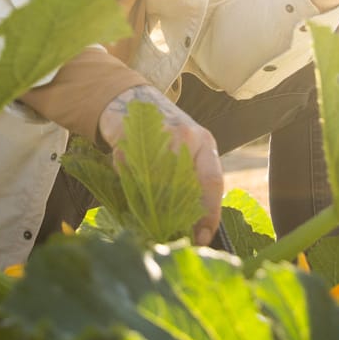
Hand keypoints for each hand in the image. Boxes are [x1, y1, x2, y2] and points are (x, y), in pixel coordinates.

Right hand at [98, 85, 223, 245]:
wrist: (132, 100)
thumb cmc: (163, 134)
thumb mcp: (186, 151)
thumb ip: (191, 181)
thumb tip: (193, 231)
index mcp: (204, 142)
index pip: (212, 182)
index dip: (209, 213)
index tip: (203, 238)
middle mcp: (186, 135)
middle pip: (182, 185)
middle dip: (175, 215)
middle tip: (169, 233)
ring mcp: (157, 133)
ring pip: (154, 181)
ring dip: (150, 202)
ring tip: (147, 213)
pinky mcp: (130, 133)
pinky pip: (128, 169)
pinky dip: (127, 179)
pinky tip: (126, 176)